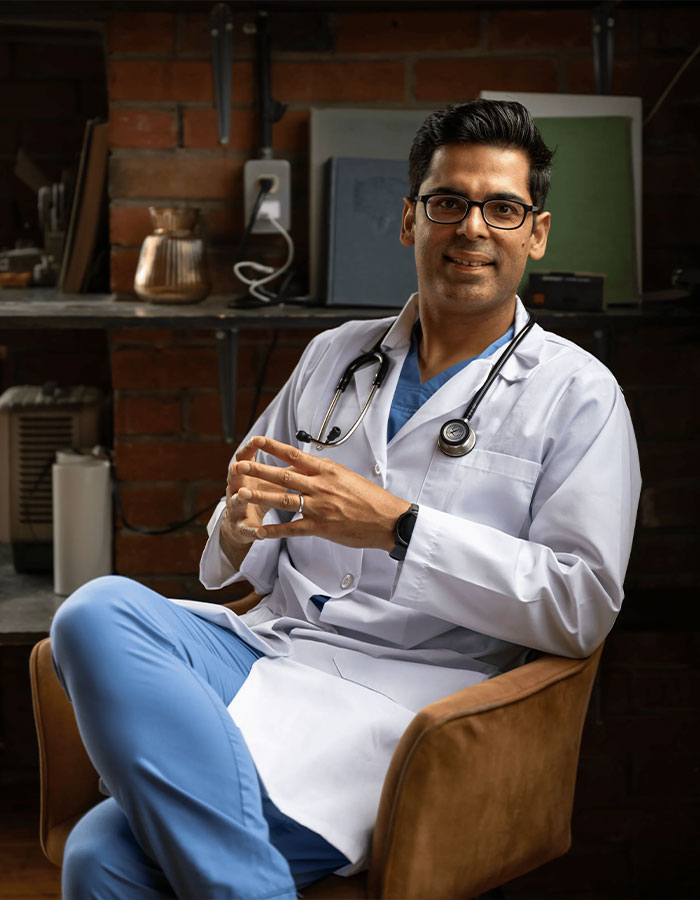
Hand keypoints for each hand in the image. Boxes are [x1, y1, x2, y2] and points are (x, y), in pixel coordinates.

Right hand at [219, 439, 277, 568]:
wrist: (244, 523)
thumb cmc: (261, 496)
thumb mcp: (273, 481)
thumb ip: (287, 470)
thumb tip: (306, 456)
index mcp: (247, 475)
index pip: (245, 457)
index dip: (249, 449)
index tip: (256, 440)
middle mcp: (238, 489)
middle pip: (235, 477)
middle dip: (238, 471)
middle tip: (239, 466)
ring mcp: (237, 508)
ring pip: (236, 501)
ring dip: (240, 498)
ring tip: (243, 495)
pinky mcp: (241, 528)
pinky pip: (246, 529)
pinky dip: (252, 531)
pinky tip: (260, 533)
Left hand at [232, 436, 408, 550]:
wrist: (388, 519)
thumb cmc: (370, 498)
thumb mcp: (346, 476)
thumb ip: (323, 472)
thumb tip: (303, 465)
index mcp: (327, 470)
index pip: (294, 454)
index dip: (273, 447)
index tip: (257, 441)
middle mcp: (320, 486)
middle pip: (283, 475)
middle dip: (258, 470)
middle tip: (239, 466)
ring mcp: (319, 507)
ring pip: (283, 499)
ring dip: (260, 496)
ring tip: (241, 493)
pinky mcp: (321, 527)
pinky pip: (292, 528)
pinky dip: (274, 530)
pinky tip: (259, 531)